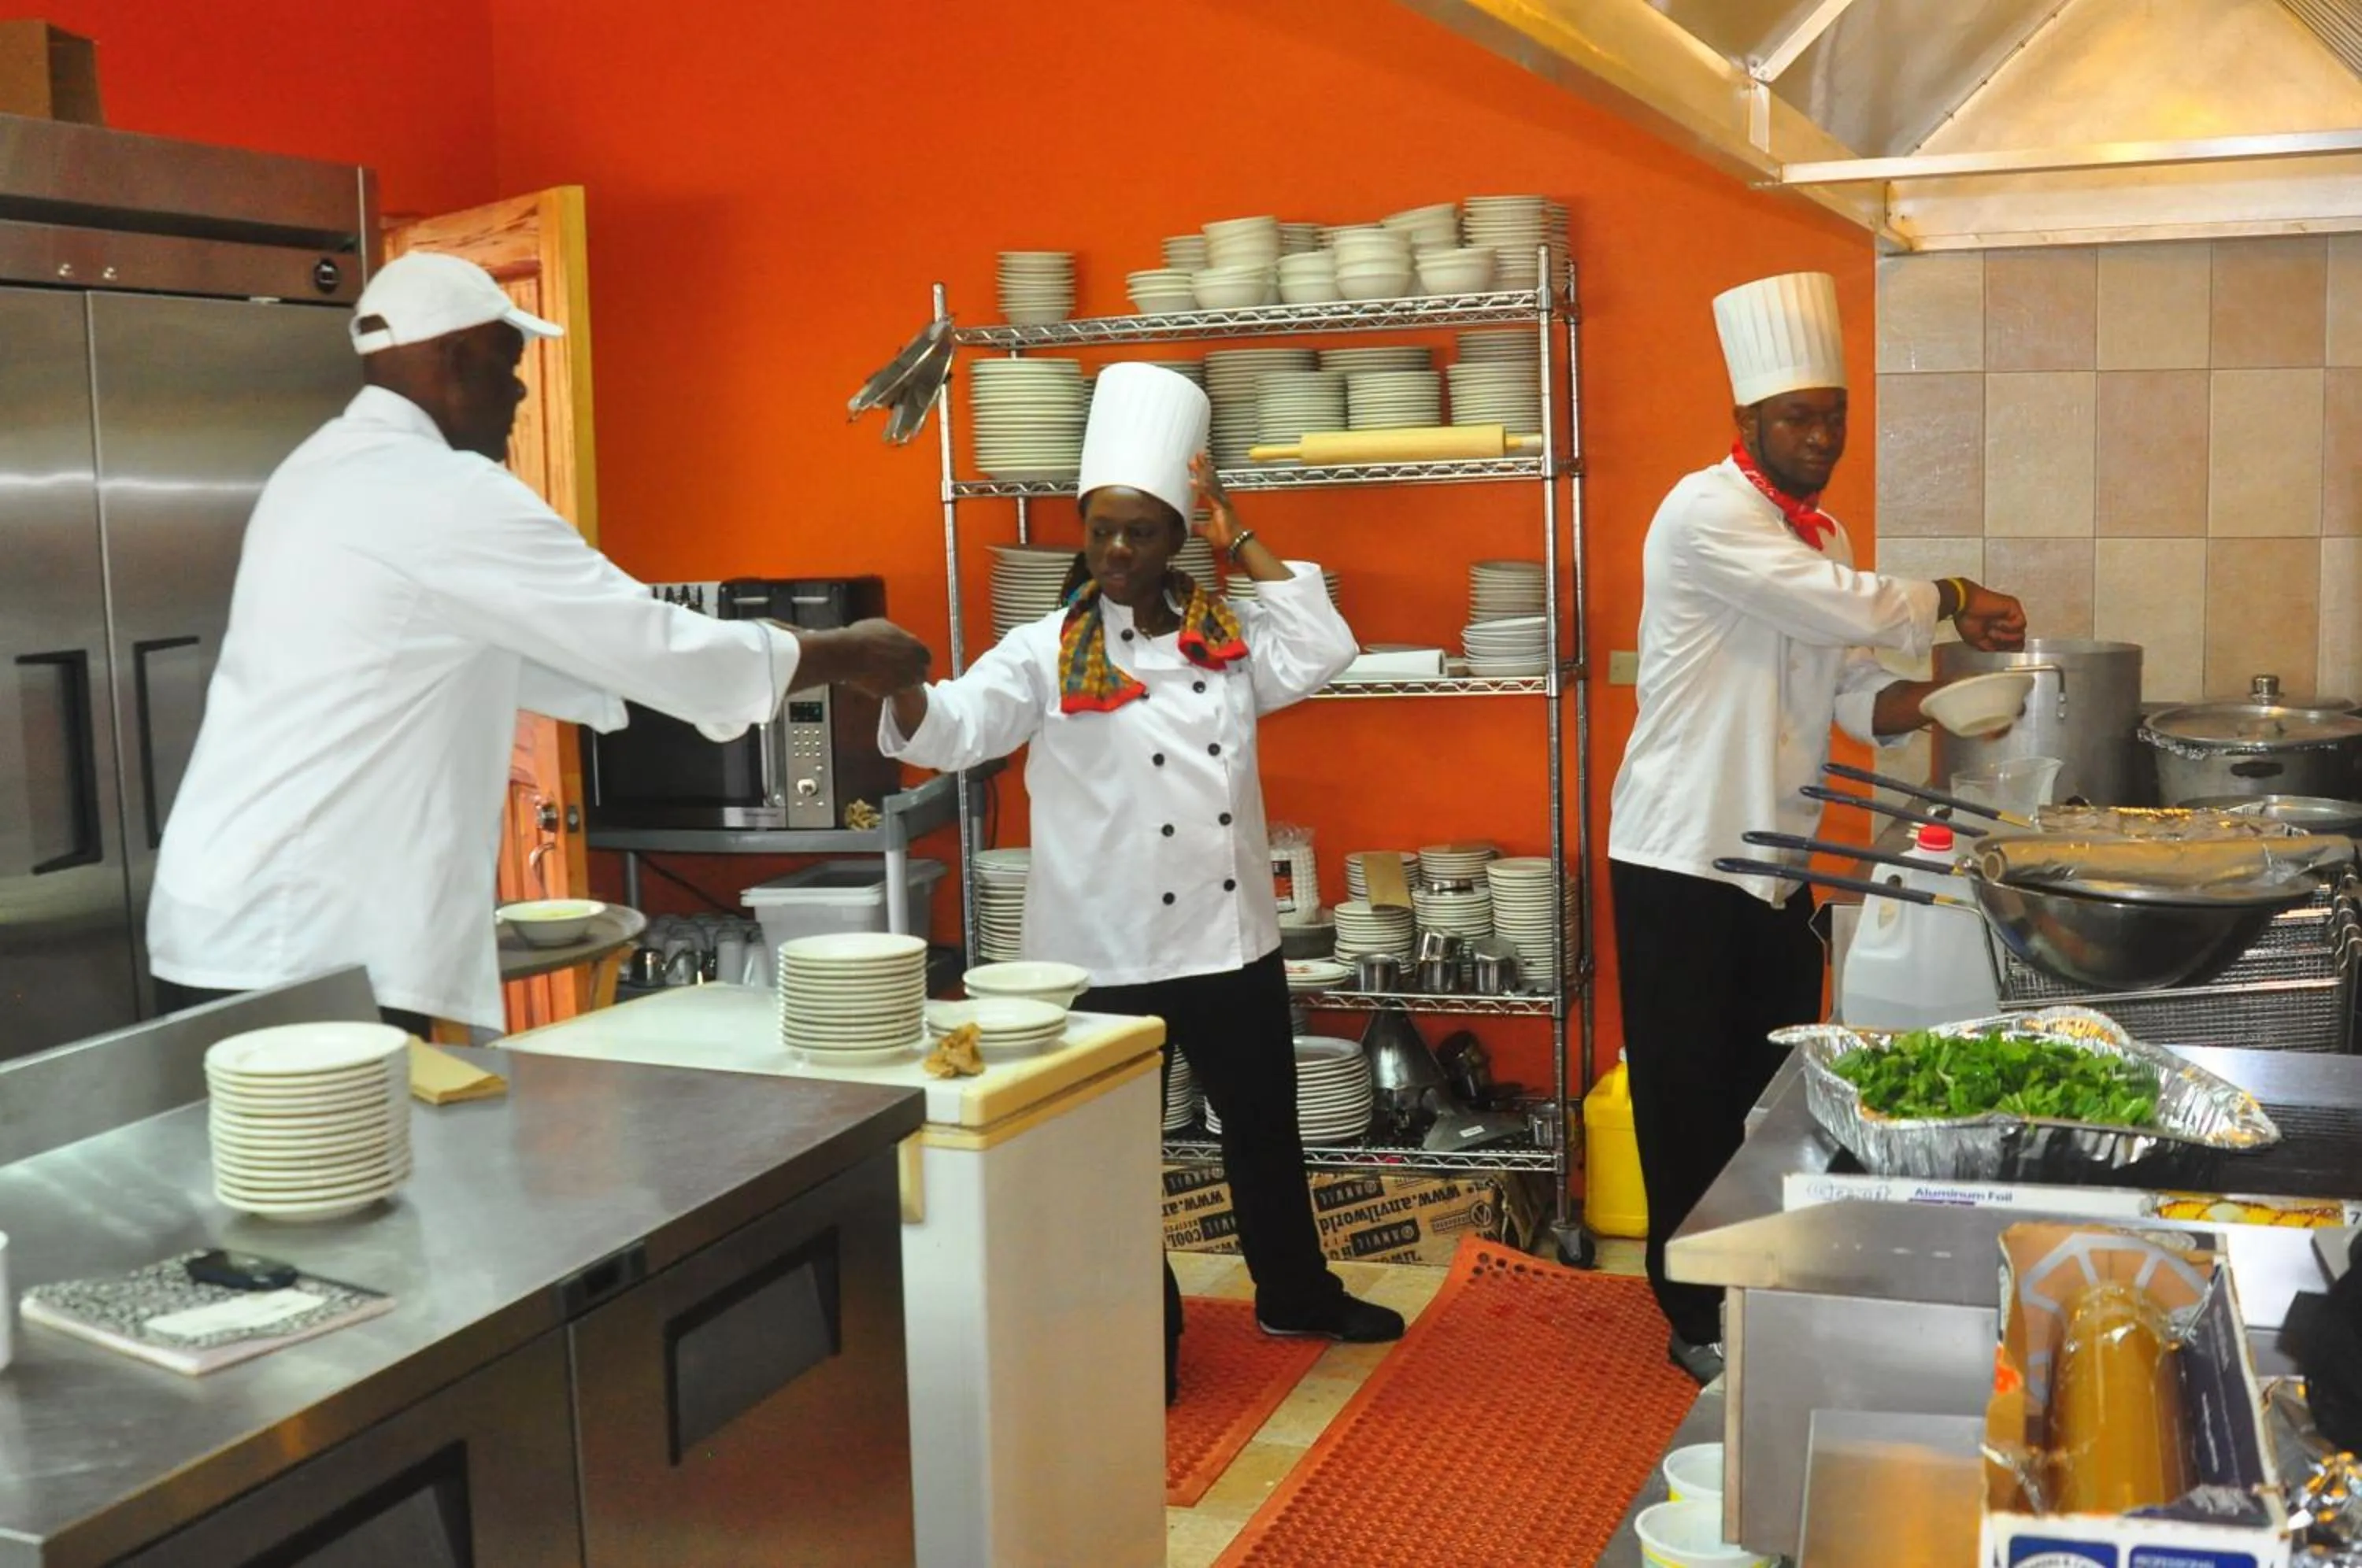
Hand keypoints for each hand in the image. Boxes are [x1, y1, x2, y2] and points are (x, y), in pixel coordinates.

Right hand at [803, 619, 931, 696]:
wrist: (849, 653)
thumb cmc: (866, 636)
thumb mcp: (886, 627)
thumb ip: (899, 636)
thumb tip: (898, 637)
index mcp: (919, 649)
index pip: (925, 657)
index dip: (915, 658)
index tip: (907, 657)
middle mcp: (916, 668)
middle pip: (919, 675)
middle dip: (909, 672)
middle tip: (895, 668)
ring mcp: (904, 682)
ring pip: (905, 685)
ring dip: (896, 681)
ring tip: (880, 672)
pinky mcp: (890, 693)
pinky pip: (889, 691)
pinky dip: (882, 686)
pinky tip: (870, 678)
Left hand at [1189, 452, 1241, 552]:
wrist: (1236, 542)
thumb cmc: (1227, 536)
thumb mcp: (1207, 531)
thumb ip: (1198, 527)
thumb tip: (1190, 527)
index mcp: (1218, 502)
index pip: (1209, 484)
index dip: (1203, 474)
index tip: (1196, 464)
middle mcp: (1221, 498)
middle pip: (1211, 479)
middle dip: (1203, 467)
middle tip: (1196, 455)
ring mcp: (1222, 501)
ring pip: (1211, 482)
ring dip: (1203, 472)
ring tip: (1196, 461)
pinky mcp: (1221, 506)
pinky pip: (1210, 494)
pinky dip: (1202, 487)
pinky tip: (1195, 481)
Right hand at [1952, 581, 2026, 652]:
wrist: (1963, 605)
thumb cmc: (1965, 619)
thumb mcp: (1979, 642)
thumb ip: (1994, 648)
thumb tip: (2006, 651)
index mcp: (1999, 628)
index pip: (2013, 643)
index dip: (2005, 649)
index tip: (1994, 648)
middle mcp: (2007, 620)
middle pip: (2019, 640)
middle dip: (2005, 644)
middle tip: (1992, 640)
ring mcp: (2011, 614)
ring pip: (2020, 634)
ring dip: (2005, 636)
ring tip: (1991, 631)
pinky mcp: (2014, 607)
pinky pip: (2021, 623)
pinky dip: (2008, 627)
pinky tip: (1996, 623)